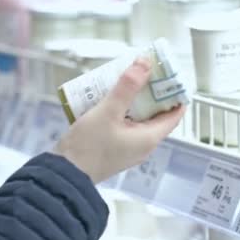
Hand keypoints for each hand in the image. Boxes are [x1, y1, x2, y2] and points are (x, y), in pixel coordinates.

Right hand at [54, 57, 185, 183]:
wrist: (64, 175)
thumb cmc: (88, 147)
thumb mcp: (108, 111)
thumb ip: (127, 87)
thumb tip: (145, 63)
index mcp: (150, 138)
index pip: (175, 114)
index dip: (175, 93)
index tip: (169, 75)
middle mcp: (144, 145)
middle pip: (156, 114)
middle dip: (151, 92)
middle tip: (143, 72)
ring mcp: (129, 148)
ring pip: (138, 119)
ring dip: (133, 100)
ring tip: (125, 81)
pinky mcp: (115, 149)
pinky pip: (124, 125)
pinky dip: (121, 111)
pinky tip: (107, 98)